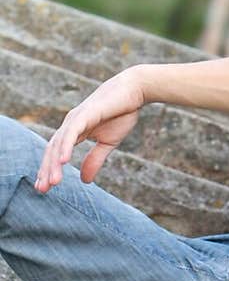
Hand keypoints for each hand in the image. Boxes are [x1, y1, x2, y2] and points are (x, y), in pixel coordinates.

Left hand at [34, 68, 146, 192]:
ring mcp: (76, 118)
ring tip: (53, 182)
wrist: (135, 90)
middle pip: (52, 150)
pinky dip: (66, 147)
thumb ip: (94, 160)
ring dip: (54, 164)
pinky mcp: (85, 114)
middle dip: (46, 170)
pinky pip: (72, 132)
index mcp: (74, 130)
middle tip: (42, 189)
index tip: (45, 188)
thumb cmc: (122, 113)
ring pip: (59, 143)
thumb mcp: (108, 143)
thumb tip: (84, 181)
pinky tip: (63, 161)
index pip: (56, 152)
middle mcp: (70, 124)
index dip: (49, 170)